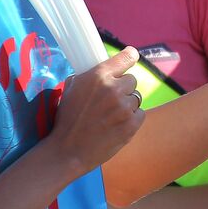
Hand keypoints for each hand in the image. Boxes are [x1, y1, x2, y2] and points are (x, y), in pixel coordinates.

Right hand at [49, 47, 144, 174]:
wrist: (67, 151)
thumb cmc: (67, 119)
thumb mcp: (72, 89)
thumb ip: (89, 76)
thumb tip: (103, 67)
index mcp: (98, 76)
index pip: (126, 57)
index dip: (130, 57)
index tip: (131, 58)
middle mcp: (113, 89)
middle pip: (132, 80)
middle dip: (123, 88)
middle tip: (110, 101)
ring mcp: (124, 108)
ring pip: (136, 98)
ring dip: (127, 104)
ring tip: (111, 116)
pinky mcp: (131, 125)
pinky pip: (140, 114)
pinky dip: (131, 119)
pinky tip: (117, 125)